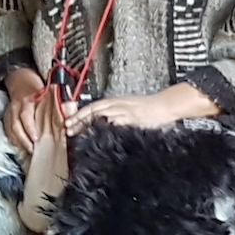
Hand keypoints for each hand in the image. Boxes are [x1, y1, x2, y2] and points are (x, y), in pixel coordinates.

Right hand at [3, 68, 56, 155]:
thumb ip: (58, 104)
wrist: (22, 87)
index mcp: (27, 101)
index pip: (26, 116)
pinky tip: (22, 148)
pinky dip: (15, 142)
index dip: (30, 128)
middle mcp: (16, 108)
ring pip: (11, 131)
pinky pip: (8, 133)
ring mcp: (9, 114)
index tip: (36, 139)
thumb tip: (70, 113)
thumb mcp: (49, 95)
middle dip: (24, 140)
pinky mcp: (6, 120)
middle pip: (16, 126)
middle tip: (33, 150)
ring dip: (20, 143)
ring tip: (29, 151)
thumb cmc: (38, 95)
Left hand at [65, 83, 219, 135]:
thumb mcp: (130, 109)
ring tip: (77, 132)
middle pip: (94, 110)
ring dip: (88, 123)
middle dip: (79, 119)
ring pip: (102, 115)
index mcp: (117, 101)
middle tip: (68, 128)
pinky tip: (98, 133)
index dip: (80, 114)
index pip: (94, 106)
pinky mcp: (133, 119)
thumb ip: (116, 116)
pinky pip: (116, 122)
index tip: (69, 122)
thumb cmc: (151, 109)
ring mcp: (125, 111)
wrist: (166, 106)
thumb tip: (103, 124)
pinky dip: (106, 127)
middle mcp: (119, 104)